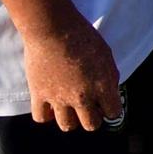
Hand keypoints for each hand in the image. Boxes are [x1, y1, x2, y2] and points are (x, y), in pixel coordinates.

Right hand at [24, 11, 122, 130]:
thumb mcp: (106, 55)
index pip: (113, 113)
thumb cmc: (82, 35)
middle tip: (88, 106)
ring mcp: (59, 98)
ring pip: (67, 126)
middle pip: (91, 125)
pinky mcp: (39, 94)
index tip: (105, 103)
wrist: (52, 28)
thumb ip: (108, 77)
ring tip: (69, 107)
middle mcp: (83, 96)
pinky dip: (46, 114)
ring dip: (70, 119)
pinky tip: (50, 104)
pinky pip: (41, 117)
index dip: (110, 109)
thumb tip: (108, 93)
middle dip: (92, 118)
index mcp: (102, 85)